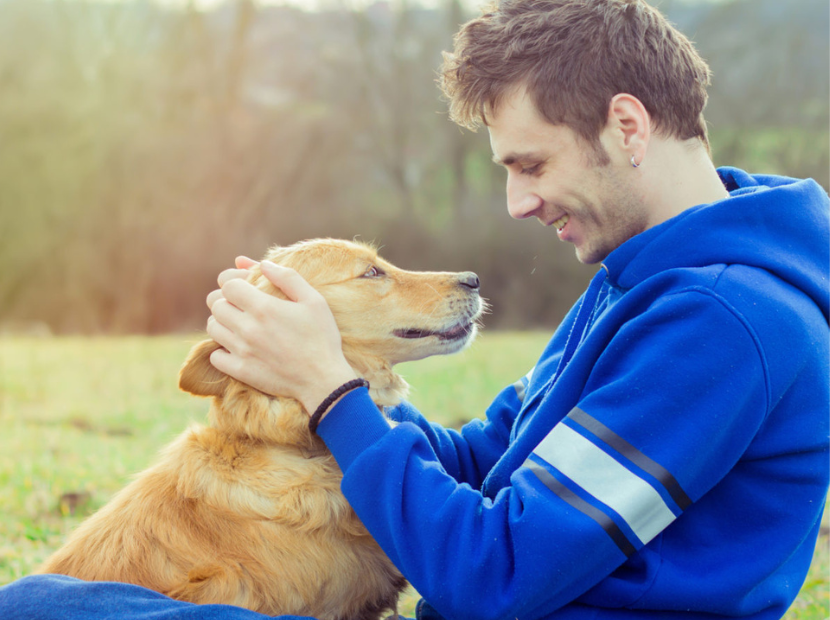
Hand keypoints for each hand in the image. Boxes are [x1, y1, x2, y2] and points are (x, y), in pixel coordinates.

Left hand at [205, 257, 356, 413]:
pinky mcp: (241, 371)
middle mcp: (248, 328)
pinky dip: (221, 350)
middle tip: (240, 305)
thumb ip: (288, 278)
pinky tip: (237, 348)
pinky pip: (215, 356)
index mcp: (264, 307)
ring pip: (212, 328)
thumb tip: (263, 264)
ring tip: (237, 325)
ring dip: (221, 322)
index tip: (245, 288)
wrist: (323, 379)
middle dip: (225, 300)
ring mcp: (242, 351)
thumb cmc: (321, 337)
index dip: (234, 283)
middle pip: (215, 304)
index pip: (227, 285)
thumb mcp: (314, 301)